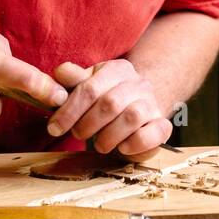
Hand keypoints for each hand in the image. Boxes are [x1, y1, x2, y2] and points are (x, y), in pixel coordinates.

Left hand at [48, 60, 173, 156]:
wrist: (141, 106)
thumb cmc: (107, 97)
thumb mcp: (89, 85)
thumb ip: (74, 80)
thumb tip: (60, 72)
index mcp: (117, 70)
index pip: (90, 88)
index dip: (69, 110)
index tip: (54, 128)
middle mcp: (138, 83)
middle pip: (109, 103)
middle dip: (87, 124)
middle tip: (78, 135)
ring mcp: (153, 103)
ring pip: (131, 117)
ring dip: (108, 136)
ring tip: (99, 144)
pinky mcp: (163, 125)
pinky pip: (153, 134)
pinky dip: (134, 144)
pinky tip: (122, 147)